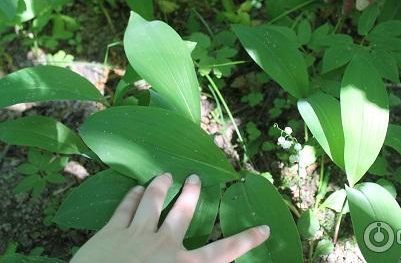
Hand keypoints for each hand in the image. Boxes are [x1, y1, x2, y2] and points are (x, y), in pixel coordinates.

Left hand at [71, 173, 269, 262]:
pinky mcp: (111, 233)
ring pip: (153, 201)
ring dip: (161, 185)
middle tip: (195, 178)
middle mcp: (164, 245)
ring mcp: (137, 236)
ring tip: (166, 175)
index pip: (223, 252)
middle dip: (192, 193)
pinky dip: (132, 196)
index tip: (263, 229)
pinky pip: (125, 208)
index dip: (245, 241)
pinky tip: (136, 189)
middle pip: (183, 212)